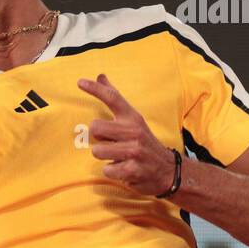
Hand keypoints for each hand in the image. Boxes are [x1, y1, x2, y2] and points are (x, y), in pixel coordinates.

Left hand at [77, 73, 175, 195]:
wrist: (168, 170)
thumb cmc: (143, 142)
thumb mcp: (133, 119)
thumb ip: (115, 100)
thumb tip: (100, 76)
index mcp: (133, 117)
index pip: (113, 98)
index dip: (95, 89)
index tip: (80, 82)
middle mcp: (134, 131)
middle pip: (95, 128)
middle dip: (98, 137)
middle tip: (110, 142)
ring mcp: (134, 150)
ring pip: (97, 151)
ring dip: (104, 156)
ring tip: (118, 156)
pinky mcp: (133, 169)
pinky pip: (106, 170)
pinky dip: (112, 171)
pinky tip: (123, 168)